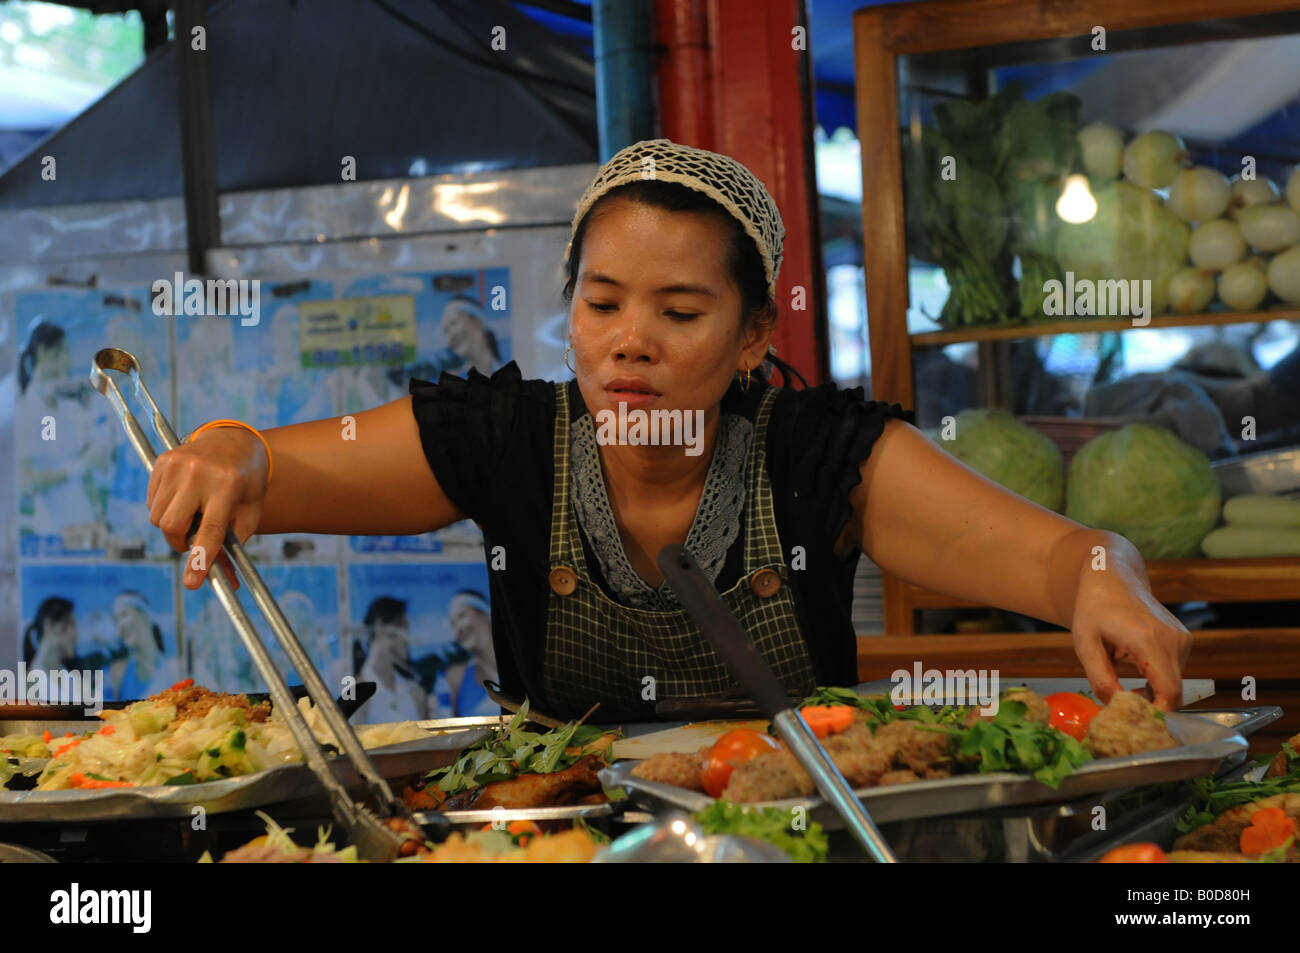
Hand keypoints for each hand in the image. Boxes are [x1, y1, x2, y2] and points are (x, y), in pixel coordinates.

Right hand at [146, 426, 268, 588]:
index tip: (192, 583)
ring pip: (157, 517)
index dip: (200, 559)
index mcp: (227, 486)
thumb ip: (234, 543)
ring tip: (193, 513)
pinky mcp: (163, 462)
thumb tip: (222, 580)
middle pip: (171, 526)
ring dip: (172, 526)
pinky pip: (152, 501)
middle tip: (191, 542)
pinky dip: (164, 509)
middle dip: (179, 542)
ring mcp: (177, 465)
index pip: (210, 530)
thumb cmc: (246, 482)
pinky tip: (183, 499)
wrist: (234, 442)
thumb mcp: (250, 511)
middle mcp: (199, 474)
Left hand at [1068, 561, 1191, 710]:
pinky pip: (1175, 671)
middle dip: (1150, 704)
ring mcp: (1182, 638)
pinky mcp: (1184, 639)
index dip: (1157, 713)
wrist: (1112, 578)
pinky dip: (1157, 678)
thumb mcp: (1085, 644)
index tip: (1137, 722)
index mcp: (1148, 640)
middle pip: (1174, 692)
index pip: (1169, 691)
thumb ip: (1100, 678)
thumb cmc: (1094, 609)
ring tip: (1122, 675)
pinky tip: (1135, 665)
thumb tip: (1116, 705)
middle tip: (1120, 701)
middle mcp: (1173, 639)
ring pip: (1174, 683)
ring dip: (1152, 690)